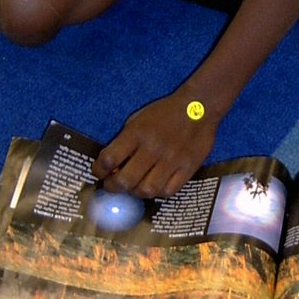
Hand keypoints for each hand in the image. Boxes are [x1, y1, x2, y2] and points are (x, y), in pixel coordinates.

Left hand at [92, 92, 218, 198]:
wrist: (199, 106)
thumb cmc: (164, 112)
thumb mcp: (138, 119)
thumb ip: (124, 141)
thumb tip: (112, 166)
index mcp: (137, 133)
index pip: (109, 159)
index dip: (98, 170)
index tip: (99, 172)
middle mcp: (153, 149)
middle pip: (126, 181)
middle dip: (113, 187)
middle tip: (112, 186)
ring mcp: (172, 160)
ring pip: (147, 190)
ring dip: (135, 192)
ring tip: (134, 187)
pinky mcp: (188, 168)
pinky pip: (168, 191)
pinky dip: (157, 192)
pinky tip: (154, 185)